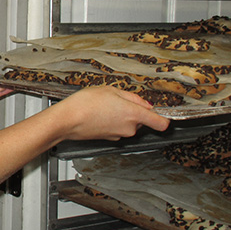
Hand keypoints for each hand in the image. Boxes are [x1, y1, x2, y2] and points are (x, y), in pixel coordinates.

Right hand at [50, 86, 169, 140]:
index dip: (163, 117)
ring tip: (105, 106)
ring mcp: (119, 135)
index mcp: (134, 114)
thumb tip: (144, 103)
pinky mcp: (109, 139)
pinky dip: (112, 122)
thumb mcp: (110, 90)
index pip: (161, 123)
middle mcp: (130, 128)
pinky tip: (99, 114)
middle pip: (142, 121)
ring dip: (121, 116)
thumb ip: (132, 97)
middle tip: (118, 100)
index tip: (161, 112)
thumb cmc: (86, 104)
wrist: (67, 120)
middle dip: (134, 111)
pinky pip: (117, 129)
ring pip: (128, 125)